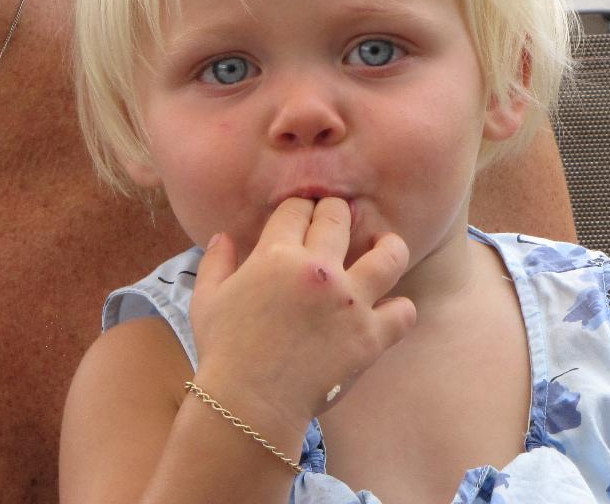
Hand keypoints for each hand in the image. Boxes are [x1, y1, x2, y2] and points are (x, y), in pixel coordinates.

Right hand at [189, 197, 415, 431]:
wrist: (249, 403)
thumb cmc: (223, 352)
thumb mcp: (206, 301)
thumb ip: (214, 263)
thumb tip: (221, 237)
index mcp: (276, 255)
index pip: (297, 209)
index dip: (301, 206)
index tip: (304, 212)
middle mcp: (318, 269)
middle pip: (339, 218)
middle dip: (339, 212)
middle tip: (340, 218)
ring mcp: (349, 301)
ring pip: (389, 256)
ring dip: (389, 246)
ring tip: (385, 246)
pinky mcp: (370, 335)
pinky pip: (403, 312)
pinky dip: (400, 310)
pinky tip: (390, 309)